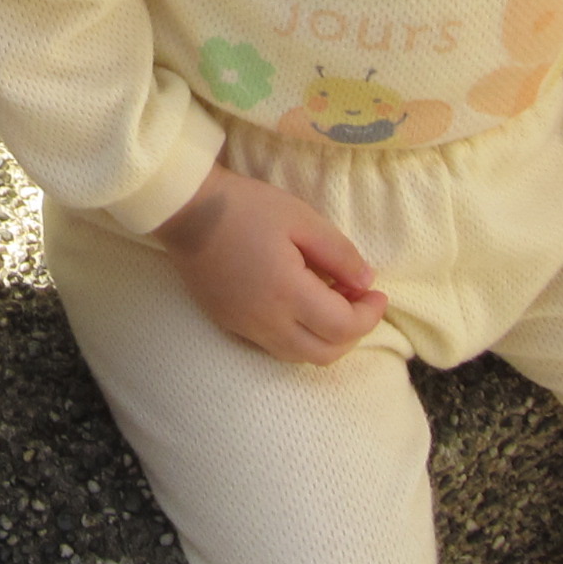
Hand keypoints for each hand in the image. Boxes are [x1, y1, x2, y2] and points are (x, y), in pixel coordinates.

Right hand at [154, 164, 386, 365]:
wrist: (185, 210)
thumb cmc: (246, 207)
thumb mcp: (302, 218)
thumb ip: (339, 253)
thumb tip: (367, 282)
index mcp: (287, 292)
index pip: (343, 327)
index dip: (369, 315)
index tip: (377, 293)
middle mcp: (265, 321)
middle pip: (324, 354)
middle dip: (353, 333)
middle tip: (359, 302)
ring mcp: (244, 327)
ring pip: (298, 356)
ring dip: (325, 339)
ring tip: (331, 304)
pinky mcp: (228, 324)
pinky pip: (272, 347)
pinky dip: (298, 337)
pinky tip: (299, 307)